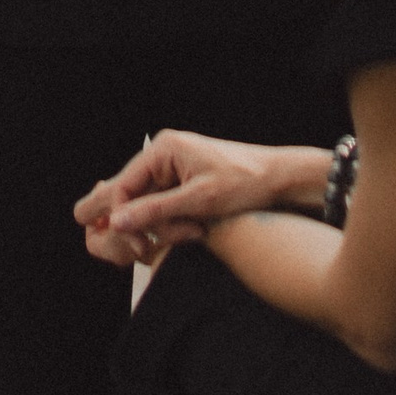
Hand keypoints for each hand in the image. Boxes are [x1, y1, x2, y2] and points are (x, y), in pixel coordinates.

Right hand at [74, 130, 301, 264]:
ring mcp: (174, 169)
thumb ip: (155, 211)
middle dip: (142, 222)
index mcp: (164, 149)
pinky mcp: (184, 183)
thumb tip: (116, 222)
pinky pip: (164, 208)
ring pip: (148, 206)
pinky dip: (172, 225)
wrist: (278, 179)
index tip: (139, 246)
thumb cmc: (243, 183)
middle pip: (132, 195)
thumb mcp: (198, 200)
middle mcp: (164, 155)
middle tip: (153, 238)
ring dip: (162, 227)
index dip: (124, 218)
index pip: (123, 186)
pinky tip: (190, 232)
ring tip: (188, 234)